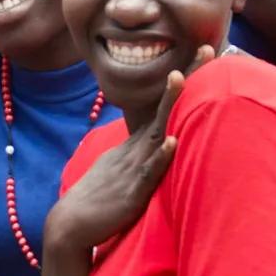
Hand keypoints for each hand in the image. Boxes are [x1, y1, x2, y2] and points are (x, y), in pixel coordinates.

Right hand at [45, 50, 206, 255]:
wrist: (69, 225)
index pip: (162, 109)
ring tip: (180, 78)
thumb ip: (139, 154)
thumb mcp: (120, 168)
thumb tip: (158, 142)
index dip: (182, 84)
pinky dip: (160, 157)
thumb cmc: (97, 199)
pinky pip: (149, 173)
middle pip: (163, 110)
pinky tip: (172, 142)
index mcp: (134, 146)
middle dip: (184, 80)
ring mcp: (132, 169)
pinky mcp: (131, 194)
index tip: (202, 57)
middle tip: (206, 50)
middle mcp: (135, 150)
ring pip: (155, 133)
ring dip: (169, 106)